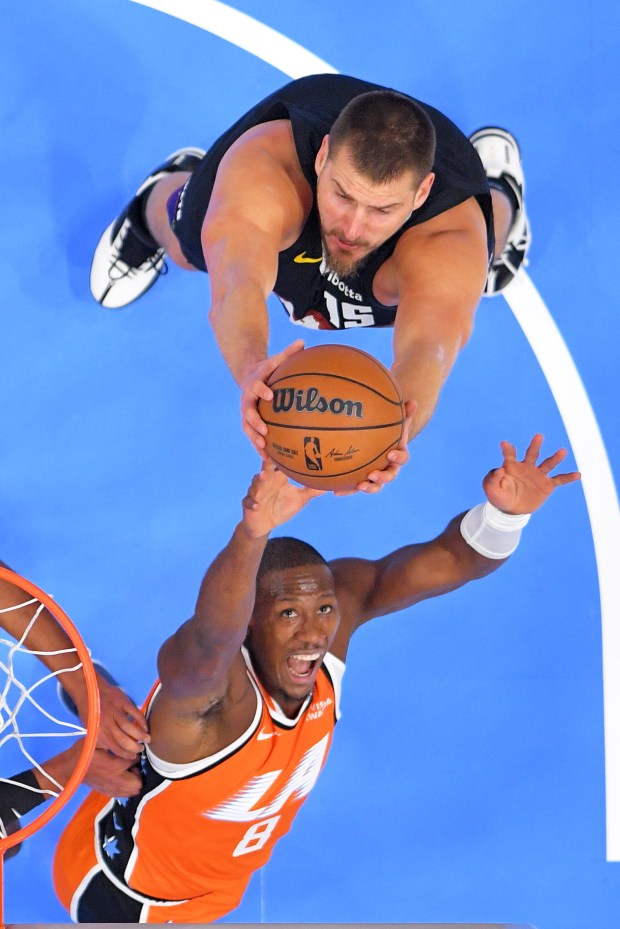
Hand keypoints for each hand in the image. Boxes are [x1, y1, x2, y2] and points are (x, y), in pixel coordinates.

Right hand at [37, 740, 142, 798]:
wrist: (70, 768)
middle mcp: (115, 781)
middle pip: (138, 782)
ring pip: (133, 791)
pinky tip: (121, 777)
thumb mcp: (100, 740)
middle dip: (139, 772)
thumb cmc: (85, 751)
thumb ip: (114, 741)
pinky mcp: (107, 793)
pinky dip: (127, 787)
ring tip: (128, 771)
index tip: (133, 750)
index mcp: (114, 766)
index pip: (135, 760)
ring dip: (134, 780)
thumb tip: (127, 738)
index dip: (136, 753)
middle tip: (132, 764)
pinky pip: (124, 794)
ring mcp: (112, 789)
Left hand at [95, 674, 149, 759]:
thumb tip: (111, 749)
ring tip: (147, 740)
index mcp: (98, 732)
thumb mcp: (90, 727)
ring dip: (140, 736)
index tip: (132, 757)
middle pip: (123, 740)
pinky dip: (142, 721)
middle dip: (134, 748)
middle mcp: (107, 724)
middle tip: (141, 750)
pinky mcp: (122, 702)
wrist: (89, 689)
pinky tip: (145, 727)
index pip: (114, 748)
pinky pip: (135, 713)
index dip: (125, 754)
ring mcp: (115, 712)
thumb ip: (100, 738)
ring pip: (130, 727)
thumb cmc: (89, 710)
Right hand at [240, 340, 304, 455]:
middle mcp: (247, 400)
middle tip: (264, 429)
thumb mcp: (276, 360)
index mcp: (254, 385)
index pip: (256, 387)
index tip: (270, 395)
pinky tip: (271, 461)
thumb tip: (303, 341)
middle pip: (247, 412)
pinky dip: (260, 449)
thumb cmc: (268, 371)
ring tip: (264, 449)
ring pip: (247, 429)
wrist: (250, 378)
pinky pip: (254, 438)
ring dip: (255, 439)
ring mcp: (246, 414)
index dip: (261, 390)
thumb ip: (288, 353)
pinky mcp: (249, 424)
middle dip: (255, 422)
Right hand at [242, 461, 323, 536]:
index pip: (279, 464)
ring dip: (259, 481)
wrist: (264, 524)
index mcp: (277, 477)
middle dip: (268, 464)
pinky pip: (248, 502)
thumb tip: (330, 483)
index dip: (282, 455)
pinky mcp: (248, 503)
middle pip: (265, 470)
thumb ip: (313, 490)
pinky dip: (252, 503)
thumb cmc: (282, 507)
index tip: (288, 444)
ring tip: (263, 476)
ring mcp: (256, 492)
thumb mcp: (300, 499)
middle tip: (271, 457)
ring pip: (255, 484)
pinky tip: (256, 505)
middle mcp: (265, 481)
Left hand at [334, 399, 415, 495]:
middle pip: (389, 477)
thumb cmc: (389, 431)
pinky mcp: (362, 481)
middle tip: (373, 474)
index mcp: (398, 456)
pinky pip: (355, 488)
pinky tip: (334, 491)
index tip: (391, 453)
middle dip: (382, 478)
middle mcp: (389, 469)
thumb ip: (404, 413)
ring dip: (368, 488)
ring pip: (374, 486)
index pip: (402, 458)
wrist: (380, 444)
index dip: (398, 457)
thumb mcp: (396, 421)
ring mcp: (376, 477)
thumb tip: (413, 401)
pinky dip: (346, 490)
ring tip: (359, 485)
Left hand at [482, 434, 580, 513]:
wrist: (511, 509)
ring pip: (548, 464)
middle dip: (535, 445)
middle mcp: (526, 467)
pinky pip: (559, 480)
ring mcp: (538, 475)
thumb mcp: (491, 488)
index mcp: (511, 465)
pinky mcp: (547, 485)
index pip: (510, 454)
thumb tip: (499, 469)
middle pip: (532, 454)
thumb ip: (492, 478)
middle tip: (538, 436)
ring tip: (563, 451)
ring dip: (555, 458)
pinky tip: (578, 474)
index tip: (504, 444)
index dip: (507, 449)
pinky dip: (568, 477)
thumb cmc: (499, 495)